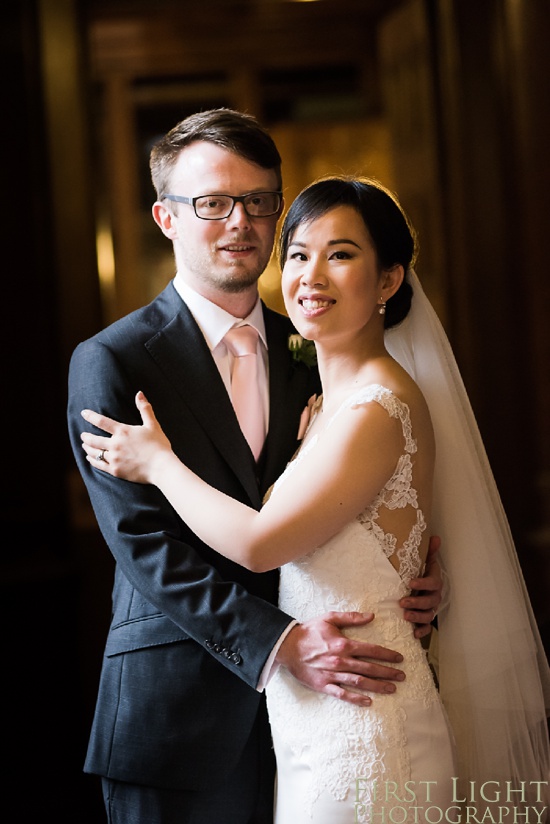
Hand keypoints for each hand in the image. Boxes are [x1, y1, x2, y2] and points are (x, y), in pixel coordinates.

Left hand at [80, 391, 172, 483]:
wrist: (161, 467)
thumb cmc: (158, 445)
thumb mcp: (153, 425)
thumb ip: (144, 408)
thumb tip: (139, 393)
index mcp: (123, 432)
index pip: (101, 421)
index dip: (90, 416)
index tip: (83, 413)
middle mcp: (115, 444)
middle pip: (93, 439)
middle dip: (86, 436)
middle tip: (83, 435)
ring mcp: (114, 458)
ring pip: (94, 452)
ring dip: (87, 448)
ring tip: (84, 445)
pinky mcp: (115, 470)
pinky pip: (99, 465)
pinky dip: (92, 461)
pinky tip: (90, 458)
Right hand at [276, 612, 404, 705]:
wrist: (287, 646)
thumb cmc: (310, 631)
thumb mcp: (330, 617)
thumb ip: (351, 617)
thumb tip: (371, 615)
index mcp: (343, 644)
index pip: (371, 650)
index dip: (387, 654)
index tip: (399, 658)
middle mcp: (340, 660)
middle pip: (369, 668)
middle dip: (388, 672)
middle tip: (402, 676)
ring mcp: (332, 674)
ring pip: (359, 682)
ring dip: (377, 686)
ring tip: (392, 688)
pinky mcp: (324, 685)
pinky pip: (342, 694)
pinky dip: (355, 699)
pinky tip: (368, 701)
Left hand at [400, 535, 442, 638]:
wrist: (423, 588)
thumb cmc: (421, 573)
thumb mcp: (425, 561)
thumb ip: (429, 551)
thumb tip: (435, 537)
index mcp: (434, 582)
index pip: (433, 583)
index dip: (423, 583)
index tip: (410, 582)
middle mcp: (434, 596)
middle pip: (430, 601)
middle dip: (417, 602)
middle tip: (403, 602)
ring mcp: (431, 609)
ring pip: (428, 615)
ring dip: (417, 616)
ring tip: (405, 615)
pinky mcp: (426, 620)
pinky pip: (427, 628)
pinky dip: (422, 631)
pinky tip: (413, 633)